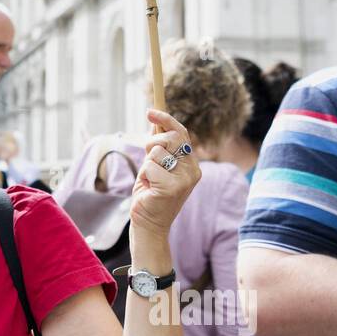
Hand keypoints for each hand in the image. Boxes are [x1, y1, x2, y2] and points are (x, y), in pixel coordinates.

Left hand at [129, 109, 200, 237]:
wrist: (149, 224)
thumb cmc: (151, 195)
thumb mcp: (156, 166)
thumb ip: (159, 147)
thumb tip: (156, 122)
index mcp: (191, 165)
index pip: (182, 134)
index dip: (166, 120)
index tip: (150, 111)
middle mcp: (192, 171)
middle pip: (170, 138)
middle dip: (152, 143)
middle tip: (147, 157)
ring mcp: (184, 180)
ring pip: (157, 152)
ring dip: (146, 164)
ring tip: (150, 180)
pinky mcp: (171, 187)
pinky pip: (150, 166)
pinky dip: (144, 175)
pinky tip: (148, 188)